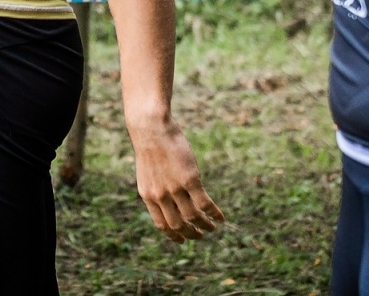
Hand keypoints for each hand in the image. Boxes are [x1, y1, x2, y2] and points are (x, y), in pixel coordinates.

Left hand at [128, 119, 223, 241]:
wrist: (151, 129)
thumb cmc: (150, 145)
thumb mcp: (148, 172)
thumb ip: (156, 188)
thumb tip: (167, 199)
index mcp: (148, 195)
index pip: (162, 225)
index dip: (174, 235)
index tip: (182, 240)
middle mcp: (160, 196)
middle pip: (178, 225)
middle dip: (191, 234)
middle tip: (201, 235)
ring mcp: (174, 189)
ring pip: (193, 217)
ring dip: (205, 226)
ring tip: (212, 227)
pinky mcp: (189, 179)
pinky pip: (204, 204)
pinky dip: (214, 213)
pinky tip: (220, 217)